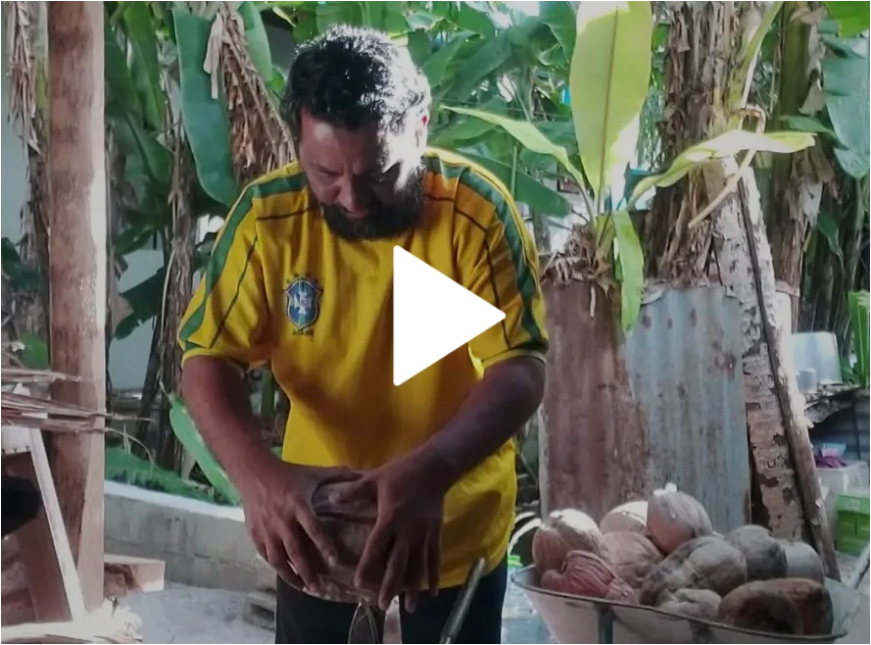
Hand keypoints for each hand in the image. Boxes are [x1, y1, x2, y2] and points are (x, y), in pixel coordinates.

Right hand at [238, 458, 360, 593]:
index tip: (335, 562)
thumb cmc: (287, 474)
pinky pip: (266, 556)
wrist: (253, 472)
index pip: (313, 528)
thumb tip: (362, 474)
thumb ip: (336, 475)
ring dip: (291, 576)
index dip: (324, 546)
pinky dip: (276, 569)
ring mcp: (266, 529)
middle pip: (295, 550)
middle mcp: (282, 519)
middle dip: (307, 571)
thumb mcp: (312, 473)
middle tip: (319, 588)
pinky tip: (287, 576)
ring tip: (304, 588)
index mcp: (298, 504)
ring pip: (278, 558)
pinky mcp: (255, 534)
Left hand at [336, 458, 443, 611]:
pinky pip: (434, 558)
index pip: (376, 546)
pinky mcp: (435, 533)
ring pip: (418, 565)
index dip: (368, 566)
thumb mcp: (375, 478)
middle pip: (398, 563)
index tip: (360, 584)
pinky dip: (433, 576)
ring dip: (413, 588)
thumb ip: (354, 492)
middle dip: (390, 586)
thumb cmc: (402, 472)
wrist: (434, 467)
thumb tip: (331, 499)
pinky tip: (431, 593)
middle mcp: (407, 530)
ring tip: (409, 609)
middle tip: (383, 606)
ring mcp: (423, 534)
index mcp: (390, 517)